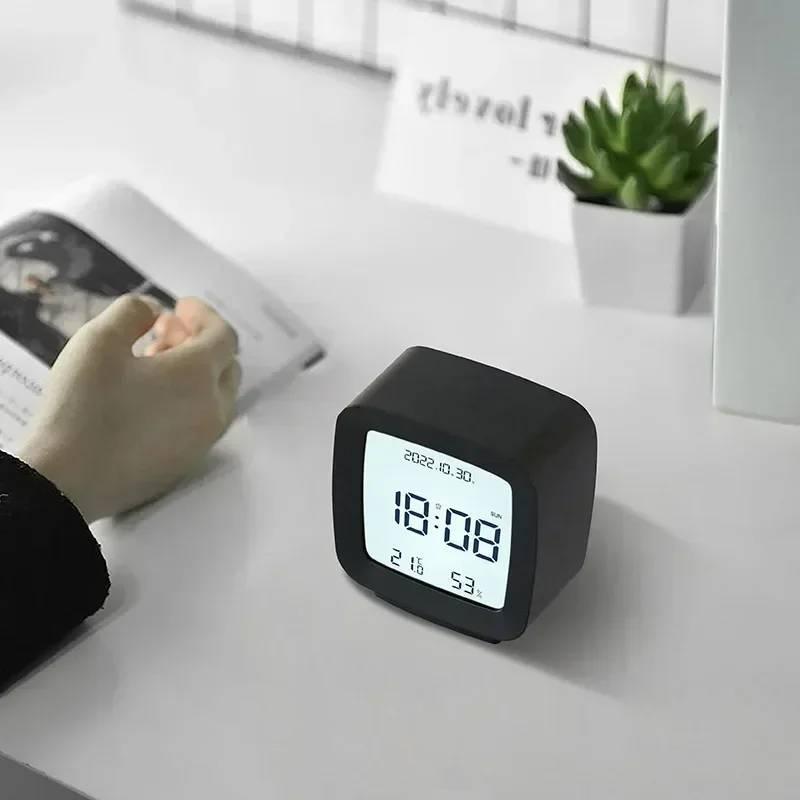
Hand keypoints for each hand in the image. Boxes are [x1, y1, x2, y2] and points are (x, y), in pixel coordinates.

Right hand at [18, 295, 240, 522]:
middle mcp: (213, 408)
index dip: (204, 315)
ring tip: (153, 363)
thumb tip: (155, 309)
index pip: (223, 336)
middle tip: (165, 333)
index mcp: (198, 375)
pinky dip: (189, 401)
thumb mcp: (98, 340)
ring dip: (196, 373)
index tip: (181, 306)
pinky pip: (202, 422)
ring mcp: (204, 440)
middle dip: (201, 343)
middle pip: (226, 366)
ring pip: (216, 396)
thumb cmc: (82, 405)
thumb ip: (133, 312)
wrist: (68, 481)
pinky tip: (151, 400)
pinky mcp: (188, 463)